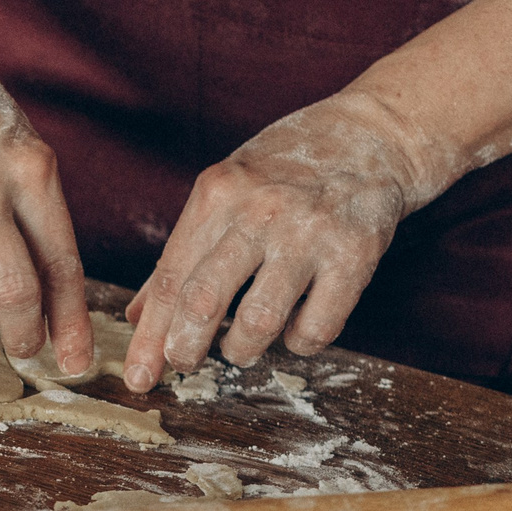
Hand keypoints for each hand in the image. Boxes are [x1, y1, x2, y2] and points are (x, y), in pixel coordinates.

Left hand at [123, 89, 457, 387]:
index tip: (138, 376)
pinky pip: (315, 328)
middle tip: (183, 365)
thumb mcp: (226, 189)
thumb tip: (139, 315)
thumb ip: (184, 251)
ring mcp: (308, 233)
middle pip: (203, 300)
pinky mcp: (354, 255)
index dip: (150, 336)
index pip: (171, 278)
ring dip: (241, 350)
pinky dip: (298, 343)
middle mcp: (260, 210)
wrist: (374, 134)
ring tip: (240, 348)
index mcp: (218, 192)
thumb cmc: (289, 167)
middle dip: (184, 348)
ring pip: (258, 321)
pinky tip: (294, 329)